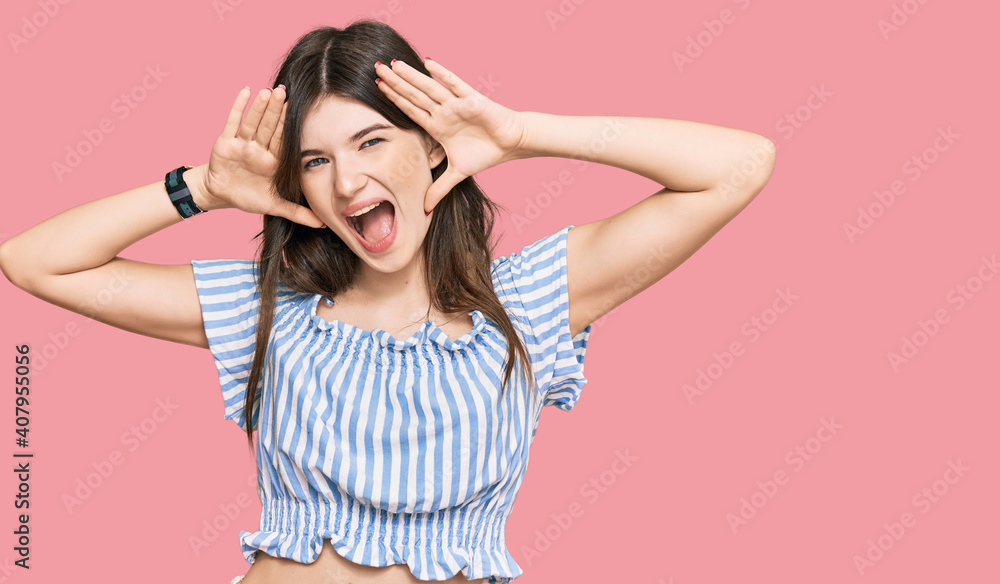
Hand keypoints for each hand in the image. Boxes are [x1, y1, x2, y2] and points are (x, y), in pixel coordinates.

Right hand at [197, 86, 324, 227]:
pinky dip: (238, 107)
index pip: (283, 141)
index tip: (301, 111)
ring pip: (253, 123)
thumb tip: (323, 224)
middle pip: (269, 127)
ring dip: (260, 107)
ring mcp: (243, 144)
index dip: (290, 127)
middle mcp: (260, 149)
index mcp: (273, 161)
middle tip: (285, 92)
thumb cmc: (249, 197)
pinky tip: (245, 91)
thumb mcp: (275, 206)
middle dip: (277, 111)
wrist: (221, 195)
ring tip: (268, 91)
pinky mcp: (225, 142)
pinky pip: (232, 122)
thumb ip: (298, 213)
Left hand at [375, 58, 526, 213]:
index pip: (410, 110)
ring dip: (410, 77)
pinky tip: (427, 63)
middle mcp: (443, 111)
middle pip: (414, 95)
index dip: (394, 99)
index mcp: (437, 126)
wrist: (510, 143)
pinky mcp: (471, 99)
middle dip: (395, 83)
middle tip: (375, 68)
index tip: (376, 88)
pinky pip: (455, 84)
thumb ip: (438, 189)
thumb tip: (425, 210)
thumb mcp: (457, 173)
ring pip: (428, 87)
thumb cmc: (485, 153)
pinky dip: (442, 74)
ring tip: (393, 64)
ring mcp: (455, 104)